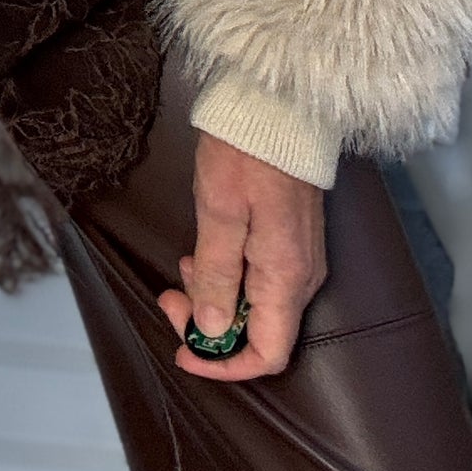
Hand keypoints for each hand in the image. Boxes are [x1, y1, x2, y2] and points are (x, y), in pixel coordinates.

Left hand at [156, 131, 327, 382]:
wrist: (277, 104)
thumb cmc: (245, 153)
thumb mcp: (219, 213)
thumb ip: (216, 276)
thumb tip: (212, 331)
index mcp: (287, 277)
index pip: (268, 355)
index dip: (224, 365)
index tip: (184, 351)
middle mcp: (302, 276)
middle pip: (259, 332)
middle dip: (210, 327)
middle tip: (168, 299)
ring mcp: (299, 257)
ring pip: (257, 305)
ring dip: (215, 300)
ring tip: (178, 272)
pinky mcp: (291, 238)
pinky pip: (261, 279)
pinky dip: (228, 278)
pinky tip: (202, 256)